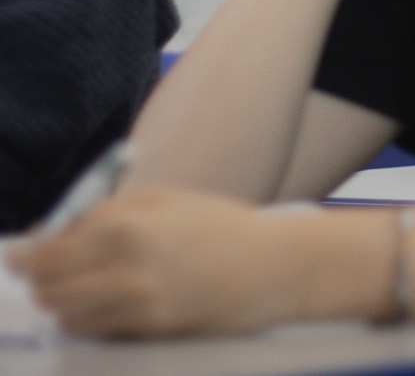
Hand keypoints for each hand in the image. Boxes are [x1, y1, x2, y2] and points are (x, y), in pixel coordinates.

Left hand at [7, 189, 292, 336]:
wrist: (273, 265)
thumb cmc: (219, 225)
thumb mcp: (161, 200)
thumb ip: (104, 214)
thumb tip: (51, 235)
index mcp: (124, 229)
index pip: (45, 254)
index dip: (23, 258)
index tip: (17, 257)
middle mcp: (124, 270)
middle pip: (48, 289)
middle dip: (42, 282)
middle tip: (50, 274)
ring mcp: (138, 305)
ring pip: (68, 316)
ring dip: (66, 303)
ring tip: (87, 287)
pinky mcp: (150, 330)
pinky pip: (98, 330)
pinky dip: (93, 319)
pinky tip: (112, 302)